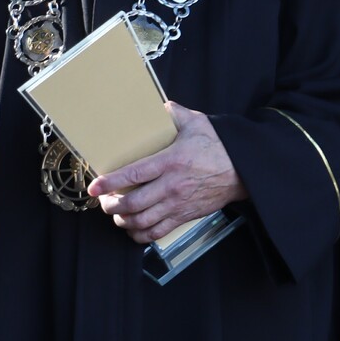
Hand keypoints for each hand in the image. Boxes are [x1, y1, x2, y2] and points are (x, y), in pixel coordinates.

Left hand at [88, 102, 247, 242]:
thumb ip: (175, 114)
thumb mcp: (198, 124)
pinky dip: (141, 235)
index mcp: (172, 162)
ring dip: (123, 220)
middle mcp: (173, 186)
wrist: (244, 169)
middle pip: (133, 203)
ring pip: (142, 221)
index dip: (110, 183)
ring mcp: (179, 204)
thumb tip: (158, 105)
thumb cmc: (220, 147)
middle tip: (104, 201)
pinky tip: (134, 228)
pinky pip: (158, 232)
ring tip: (117, 214)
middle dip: (111, 205)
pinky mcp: (185, 215)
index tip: (95, 186)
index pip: (133, 175)